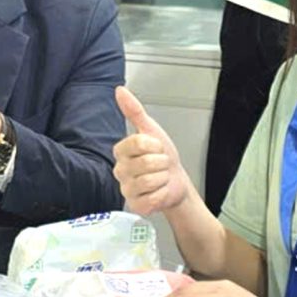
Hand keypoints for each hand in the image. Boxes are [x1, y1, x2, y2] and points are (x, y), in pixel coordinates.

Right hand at [113, 86, 190, 214]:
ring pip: (150, 181)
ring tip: (160, 177)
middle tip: (160, 164)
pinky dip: (162, 194)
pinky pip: (152, 198)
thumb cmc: (163, 157)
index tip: (157, 148)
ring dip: (163, 178)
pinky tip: (159, 191)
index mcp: (121, 152)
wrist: (176, 181)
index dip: (155, 145)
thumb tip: (120, 91)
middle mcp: (120, 170)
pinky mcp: (136, 205)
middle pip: (146, 162)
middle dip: (162, 163)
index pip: (137, 143)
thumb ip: (134, 110)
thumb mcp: (151, 130)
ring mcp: (126, 189)